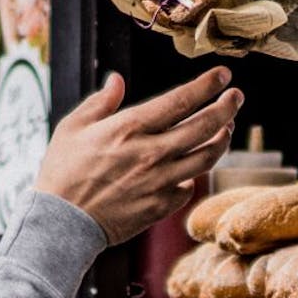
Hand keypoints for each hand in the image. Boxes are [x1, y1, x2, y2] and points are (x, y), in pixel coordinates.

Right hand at [35, 68, 241, 244]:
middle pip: (205, 126)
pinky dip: (194, 176)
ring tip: (227, 128)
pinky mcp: (160, 207)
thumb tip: (117, 80)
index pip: (182, 100)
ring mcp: (159, 182)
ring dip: (222, 140)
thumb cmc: (61, 171)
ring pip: (206, 158)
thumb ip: (100, 102)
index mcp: (131, 128)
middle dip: (227, 107)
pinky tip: (192, 168)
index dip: (208, 85)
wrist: (61, 223)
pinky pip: (188, 188)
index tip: (223, 75)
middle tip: (236, 96)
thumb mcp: (73, 127)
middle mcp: (152, 153)